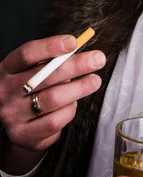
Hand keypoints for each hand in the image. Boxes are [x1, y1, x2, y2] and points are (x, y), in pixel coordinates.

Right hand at [0, 34, 105, 173]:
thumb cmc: (32, 87)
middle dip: (76, 66)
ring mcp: (12, 114)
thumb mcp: (34, 70)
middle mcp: (6, 91)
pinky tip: (74, 103)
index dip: (51, 46)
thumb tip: (79, 47)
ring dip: (79, 87)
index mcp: (8, 69)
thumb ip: (51, 60)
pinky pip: (54, 121)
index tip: (74, 42)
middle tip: (98, 60)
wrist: (19, 123)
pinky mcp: (22, 134)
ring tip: (94, 81)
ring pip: (52, 98)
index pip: (27, 54)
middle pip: (44, 76)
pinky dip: (69, 110)